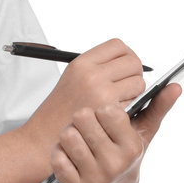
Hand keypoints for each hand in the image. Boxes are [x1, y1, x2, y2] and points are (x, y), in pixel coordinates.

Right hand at [28, 38, 147, 147]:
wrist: (44, 136)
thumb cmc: (59, 109)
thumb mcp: (72, 77)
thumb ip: (98, 66)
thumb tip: (126, 60)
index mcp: (82, 63)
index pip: (118, 46)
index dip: (126, 55)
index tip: (125, 65)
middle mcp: (92, 75)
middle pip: (133, 62)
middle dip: (135, 73)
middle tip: (125, 85)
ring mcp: (102, 93)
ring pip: (139, 83)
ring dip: (135, 92)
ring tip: (118, 100)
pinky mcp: (110, 112)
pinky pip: (135, 103)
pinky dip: (131, 108)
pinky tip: (114, 114)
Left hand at [51, 81, 182, 182]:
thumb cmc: (124, 153)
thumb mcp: (142, 132)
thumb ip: (157, 107)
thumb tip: (174, 86)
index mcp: (131, 147)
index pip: (107, 110)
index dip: (102, 109)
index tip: (105, 116)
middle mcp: (115, 164)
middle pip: (82, 117)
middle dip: (83, 118)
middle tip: (90, 127)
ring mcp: (95, 179)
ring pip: (67, 135)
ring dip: (70, 133)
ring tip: (81, 140)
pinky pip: (56, 155)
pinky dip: (59, 152)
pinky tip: (71, 156)